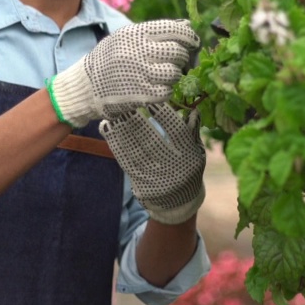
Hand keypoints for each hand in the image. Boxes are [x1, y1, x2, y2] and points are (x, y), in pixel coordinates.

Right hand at [46, 19, 199, 127]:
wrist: (85, 85)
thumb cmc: (109, 59)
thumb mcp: (127, 38)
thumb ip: (155, 32)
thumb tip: (186, 26)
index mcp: (135, 34)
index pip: (174, 30)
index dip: (189, 36)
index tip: (192, 42)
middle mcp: (139, 52)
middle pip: (177, 52)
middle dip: (182, 57)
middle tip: (176, 61)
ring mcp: (140, 74)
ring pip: (174, 72)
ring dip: (173, 75)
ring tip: (163, 74)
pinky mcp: (141, 94)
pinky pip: (167, 91)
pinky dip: (166, 90)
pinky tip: (157, 87)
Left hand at [100, 103, 205, 224]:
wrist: (177, 202)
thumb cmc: (188, 169)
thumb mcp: (197, 152)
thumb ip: (193, 132)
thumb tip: (193, 110)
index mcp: (189, 157)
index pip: (176, 132)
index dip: (165, 116)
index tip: (152, 101)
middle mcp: (172, 167)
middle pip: (152, 140)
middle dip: (138, 121)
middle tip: (127, 103)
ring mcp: (154, 176)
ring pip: (136, 149)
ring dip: (123, 129)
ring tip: (115, 112)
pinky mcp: (139, 181)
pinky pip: (125, 159)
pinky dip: (115, 142)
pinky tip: (108, 128)